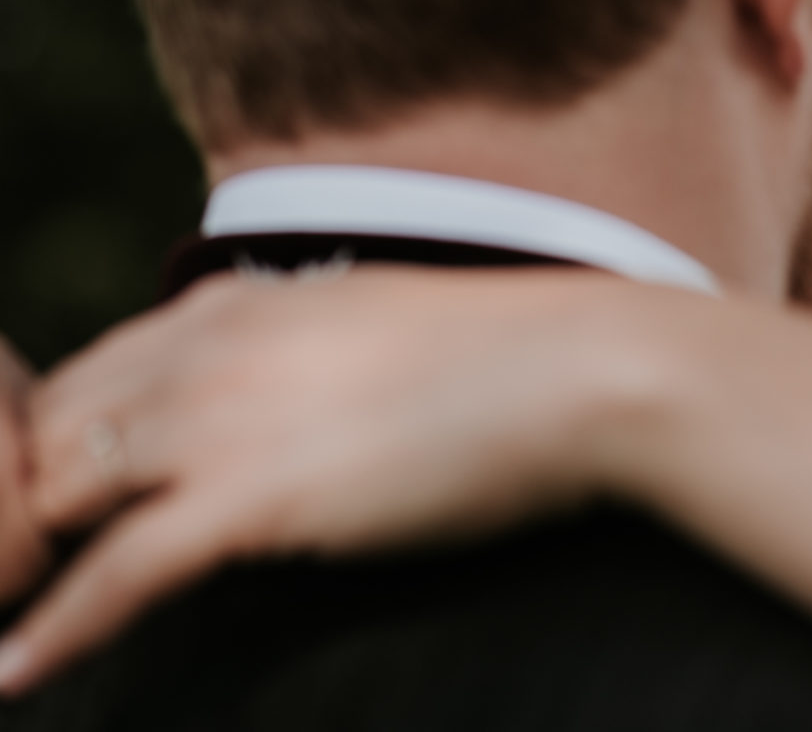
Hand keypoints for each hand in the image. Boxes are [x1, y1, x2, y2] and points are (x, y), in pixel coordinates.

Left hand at [0, 269, 662, 693]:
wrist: (586, 371)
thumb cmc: (509, 358)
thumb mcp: (369, 325)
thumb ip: (294, 350)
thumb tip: (274, 403)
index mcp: (232, 305)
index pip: (84, 381)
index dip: (50, 456)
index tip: (51, 519)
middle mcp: (206, 349)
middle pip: (45, 438)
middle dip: (18, 511)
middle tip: (20, 580)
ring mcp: (223, 420)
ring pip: (52, 501)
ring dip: (19, 566)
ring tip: (5, 625)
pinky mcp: (253, 498)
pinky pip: (115, 576)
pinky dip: (54, 631)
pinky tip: (15, 674)